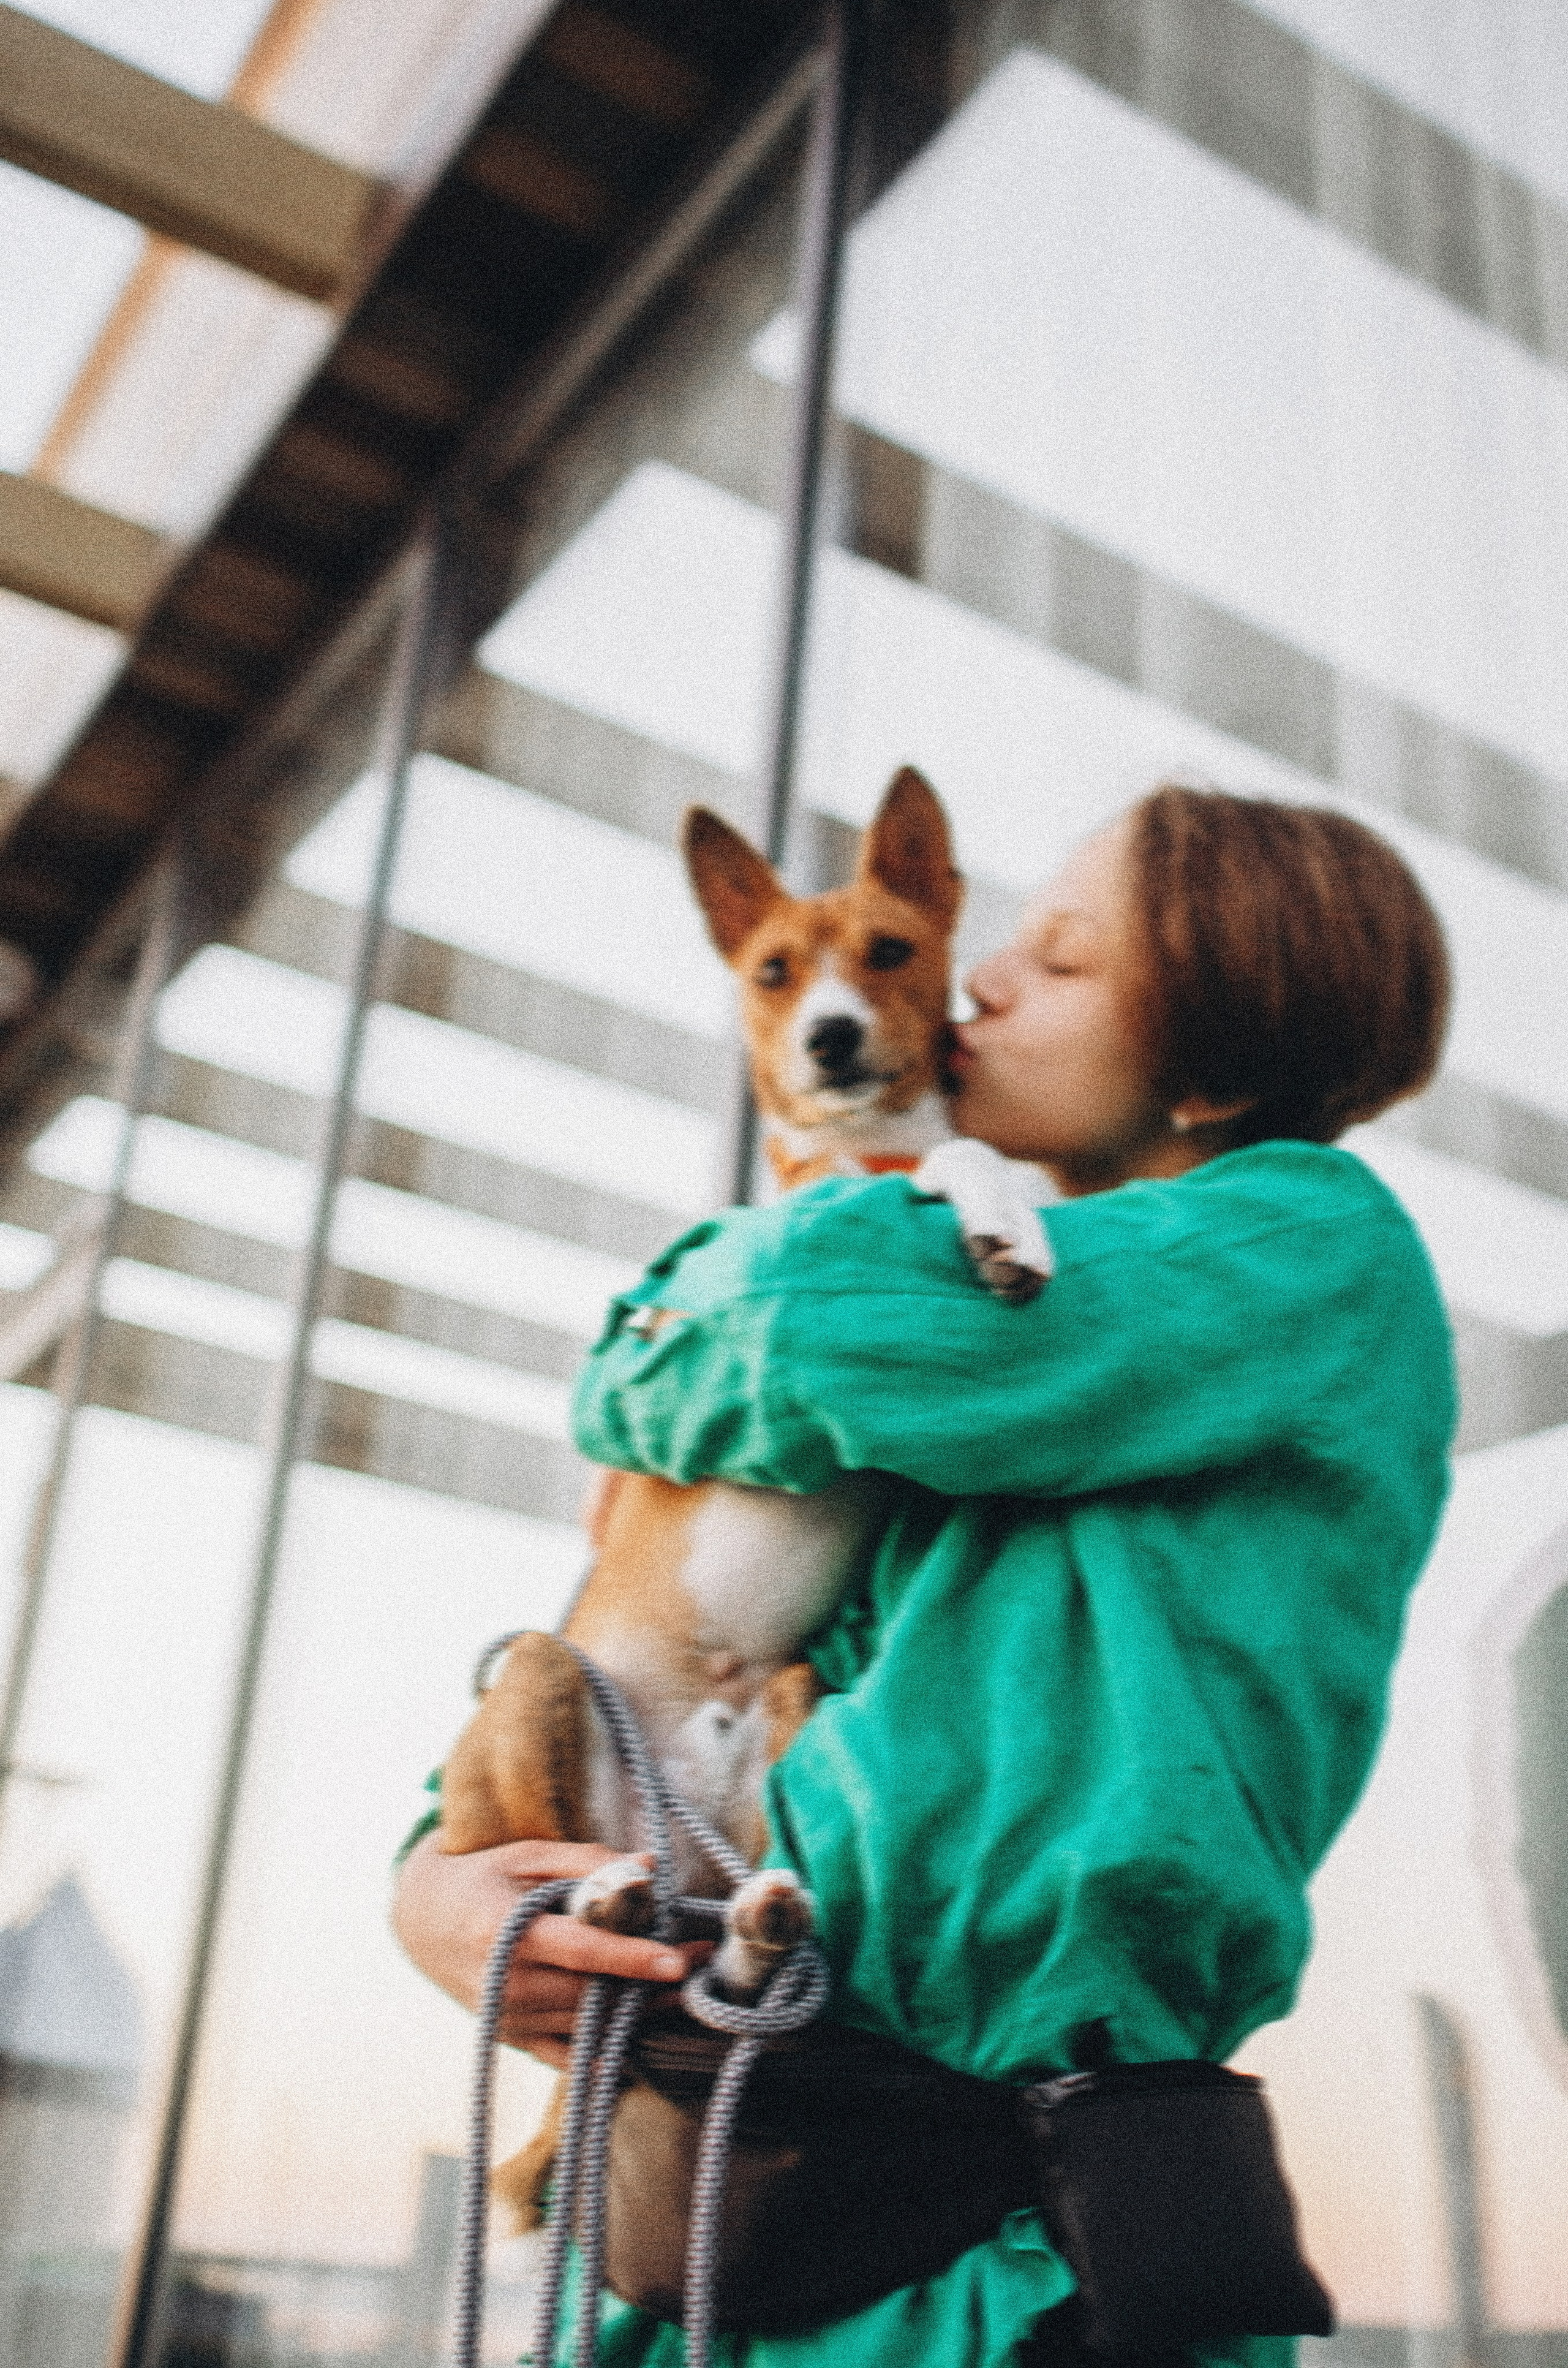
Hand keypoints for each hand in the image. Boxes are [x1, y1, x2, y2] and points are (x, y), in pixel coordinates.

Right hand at [391, 1833, 710, 2069]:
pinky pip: (569, 2056)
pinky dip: (607, 2046)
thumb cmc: (483, 1876)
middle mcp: (507, 1986)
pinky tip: (642, 2027)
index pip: (580, 1951)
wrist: (422, 1922)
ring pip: (588, 2027)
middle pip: (594, 1995)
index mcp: (507, 1933)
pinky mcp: (514, 2041)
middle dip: (652, 1983)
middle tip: (702, 1958)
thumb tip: (651, 1867)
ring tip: (685, 1986)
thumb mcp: (527, 1855)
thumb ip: (588, 1862)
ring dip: (639, 2011)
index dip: (631, 1958)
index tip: (678, 1961)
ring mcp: (509, 2021)